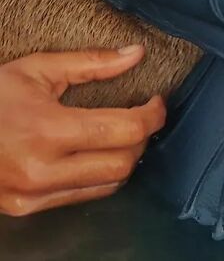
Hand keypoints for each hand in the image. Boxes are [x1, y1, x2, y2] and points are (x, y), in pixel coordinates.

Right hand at [0, 46, 165, 216]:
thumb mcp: (38, 69)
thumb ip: (91, 62)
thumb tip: (136, 53)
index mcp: (47, 130)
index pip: (123, 131)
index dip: (152, 115)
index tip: (157, 101)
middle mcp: (42, 170)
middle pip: (122, 163)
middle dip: (142, 137)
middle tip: (143, 114)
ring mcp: (32, 195)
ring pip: (107, 186)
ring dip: (125, 158)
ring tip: (123, 132)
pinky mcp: (27, 209)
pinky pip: (83, 197)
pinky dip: (100, 176)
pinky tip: (98, 154)